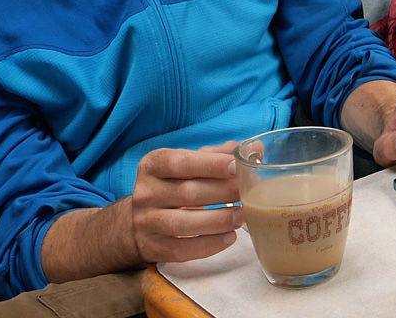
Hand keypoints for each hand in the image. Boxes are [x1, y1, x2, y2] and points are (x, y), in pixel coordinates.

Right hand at [129, 141, 243, 263]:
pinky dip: (207, 245)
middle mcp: (145, 192)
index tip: (237, 167)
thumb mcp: (190, 163)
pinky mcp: (150, 247)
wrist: (138, 218)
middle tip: (249, 193)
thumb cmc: (174, 184)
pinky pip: (179, 249)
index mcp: (153, 164)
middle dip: (222, 193)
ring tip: (242, 216)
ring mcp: (144, 221)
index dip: (210, 165)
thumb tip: (256, 146)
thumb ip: (220, 155)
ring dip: (217, 221)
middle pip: (186, 193)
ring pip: (182, 224)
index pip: (181, 162)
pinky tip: (230, 238)